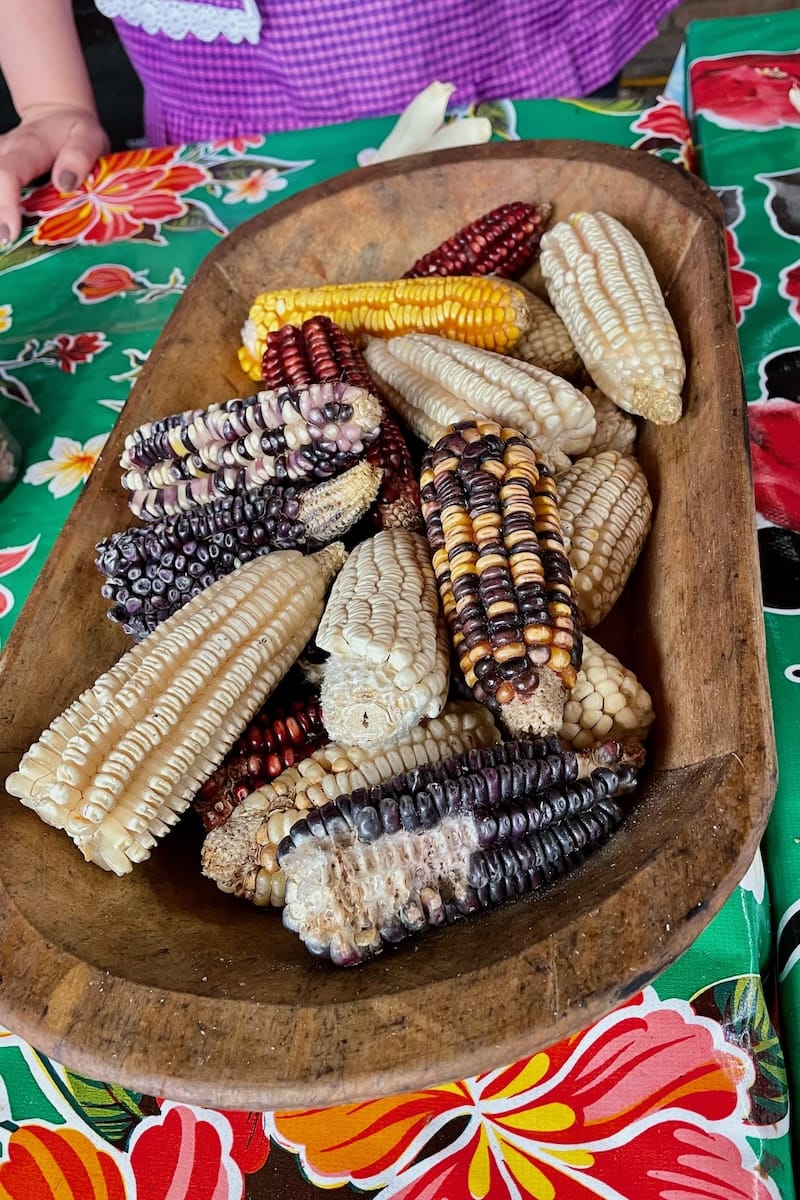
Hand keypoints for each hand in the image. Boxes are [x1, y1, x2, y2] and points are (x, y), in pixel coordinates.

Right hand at [0, 103, 108, 243]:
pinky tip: (6, 225)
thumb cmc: (75, 132)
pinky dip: (1, 208)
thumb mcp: (89, 137)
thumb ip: (80, 156)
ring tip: (6, 239)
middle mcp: (5, 153)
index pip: (8, 174)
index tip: (10, 232)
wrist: (57, 117)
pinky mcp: (0, 169)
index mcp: (28, 147)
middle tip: (6, 243)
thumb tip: (65, 183)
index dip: (5, 205)